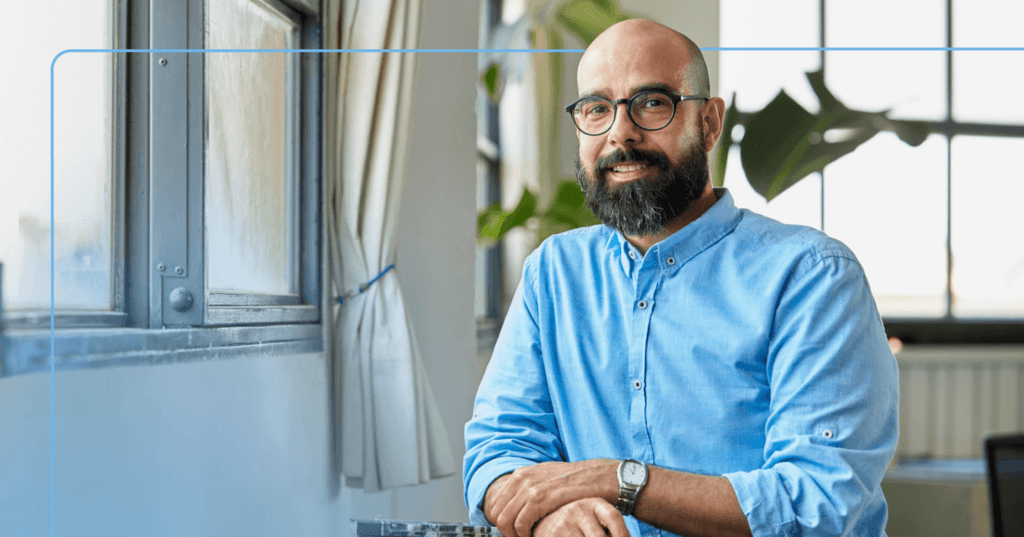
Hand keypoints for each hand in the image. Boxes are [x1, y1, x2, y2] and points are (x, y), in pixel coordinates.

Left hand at [483, 459, 617, 536]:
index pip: (494, 503)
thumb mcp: (547, 479)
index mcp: (520, 474)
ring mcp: (529, 487)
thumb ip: (529, 489)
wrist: (598, 477)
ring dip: (513, 535)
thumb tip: (515, 505)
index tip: (512, 532)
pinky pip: (520, 523)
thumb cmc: (575, 483)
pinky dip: (524, 535)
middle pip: (495, 512)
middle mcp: (521, 478)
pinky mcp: (540, 498)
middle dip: (504, 530)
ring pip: (504, 520)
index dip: (500, 521)